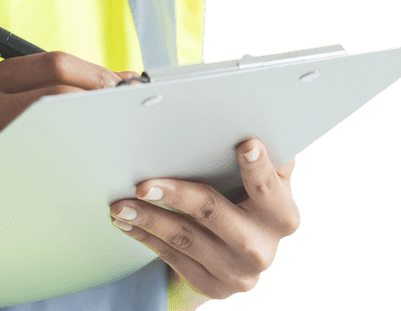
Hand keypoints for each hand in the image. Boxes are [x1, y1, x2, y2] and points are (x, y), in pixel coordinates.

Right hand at [0, 53, 137, 189]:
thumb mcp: (2, 108)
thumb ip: (47, 89)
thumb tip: (115, 79)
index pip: (53, 63)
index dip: (95, 73)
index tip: (120, 86)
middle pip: (58, 87)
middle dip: (98, 96)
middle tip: (122, 111)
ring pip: (57, 119)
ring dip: (92, 123)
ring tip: (110, 132)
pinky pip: (51, 156)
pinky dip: (77, 153)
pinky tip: (90, 158)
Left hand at [108, 138, 300, 302]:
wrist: (237, 252)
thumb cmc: (244, 197)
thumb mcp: (260, 180)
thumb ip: (261, 155)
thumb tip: (257, 114)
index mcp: (280, 214)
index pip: (269, 189)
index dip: (259, 168)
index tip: (245, 144)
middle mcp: (262, 248)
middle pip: (214, 213)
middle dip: (176, 196)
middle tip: (143, 185)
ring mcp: (237, 272)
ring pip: (185, 239)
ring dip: (148, 218)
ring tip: (120, 204)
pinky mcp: (212, 285)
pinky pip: (171, 258)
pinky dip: (145, 235)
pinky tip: (126, 221)